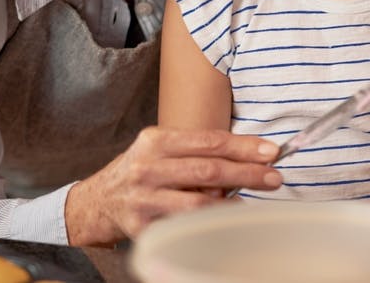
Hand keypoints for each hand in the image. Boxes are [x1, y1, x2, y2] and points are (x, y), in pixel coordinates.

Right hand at [64, 127, 281, 245]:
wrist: (95, 203)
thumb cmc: (139, 172)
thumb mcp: (160, 151)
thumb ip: (195, 152)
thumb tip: (248, 158)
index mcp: (156, 141)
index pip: (209, 141)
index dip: (244, 146)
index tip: (271, 152)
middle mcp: (148, 167)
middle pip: (208, 170)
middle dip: (247, 174)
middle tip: (274, 178)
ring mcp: (143, 198)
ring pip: (198, 202)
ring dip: (232, 203)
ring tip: (253, 202)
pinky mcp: (141, 227)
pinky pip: (184, 227)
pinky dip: (209, 224)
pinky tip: (225, 222)